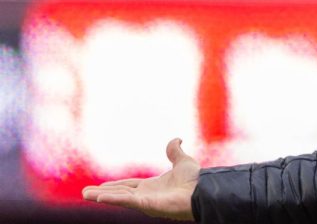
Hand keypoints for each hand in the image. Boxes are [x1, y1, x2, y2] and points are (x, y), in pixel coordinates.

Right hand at [82, 138, 198, 220]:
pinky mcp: (148, 205)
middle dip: (103, 193)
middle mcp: (147, 195)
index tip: (100, 187)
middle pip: (120, 193)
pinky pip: (128, 201)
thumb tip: (176, 139)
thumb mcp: (183, 162)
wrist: (203, 188)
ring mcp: (146, 201)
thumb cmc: (195, 180)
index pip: (129, 186)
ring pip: (120, 198)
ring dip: (102, 197)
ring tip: (86, 195)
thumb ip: (175, 152)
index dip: (115, 186)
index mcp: (153, 187)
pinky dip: (114, 199)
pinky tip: (100, 197)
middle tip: (85, 194)